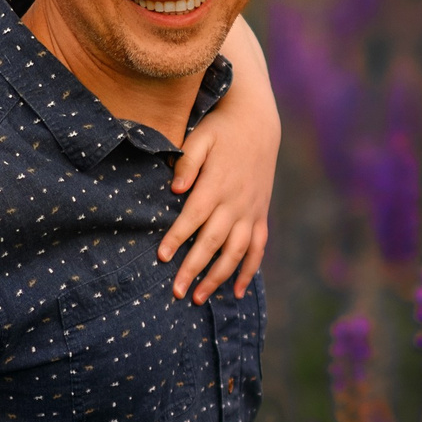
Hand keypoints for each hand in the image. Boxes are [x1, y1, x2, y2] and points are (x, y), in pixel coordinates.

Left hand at [160, 94, 277, 303]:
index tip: (162, 257)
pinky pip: (258, 249)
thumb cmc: (221, 129)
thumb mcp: (201, 136)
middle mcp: (236, 202)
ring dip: (218, 277)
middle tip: (176, 292)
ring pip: (236, 252)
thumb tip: (175, 189)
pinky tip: (236, 292)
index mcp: (217, 183)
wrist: (258, 123)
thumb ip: (187, 162)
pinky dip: (249, 271)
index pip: (194, 216)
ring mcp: (251, 211)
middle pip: (213, 241)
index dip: (177, 238)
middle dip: (193, 268)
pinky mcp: (260, 215)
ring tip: (199, 298)